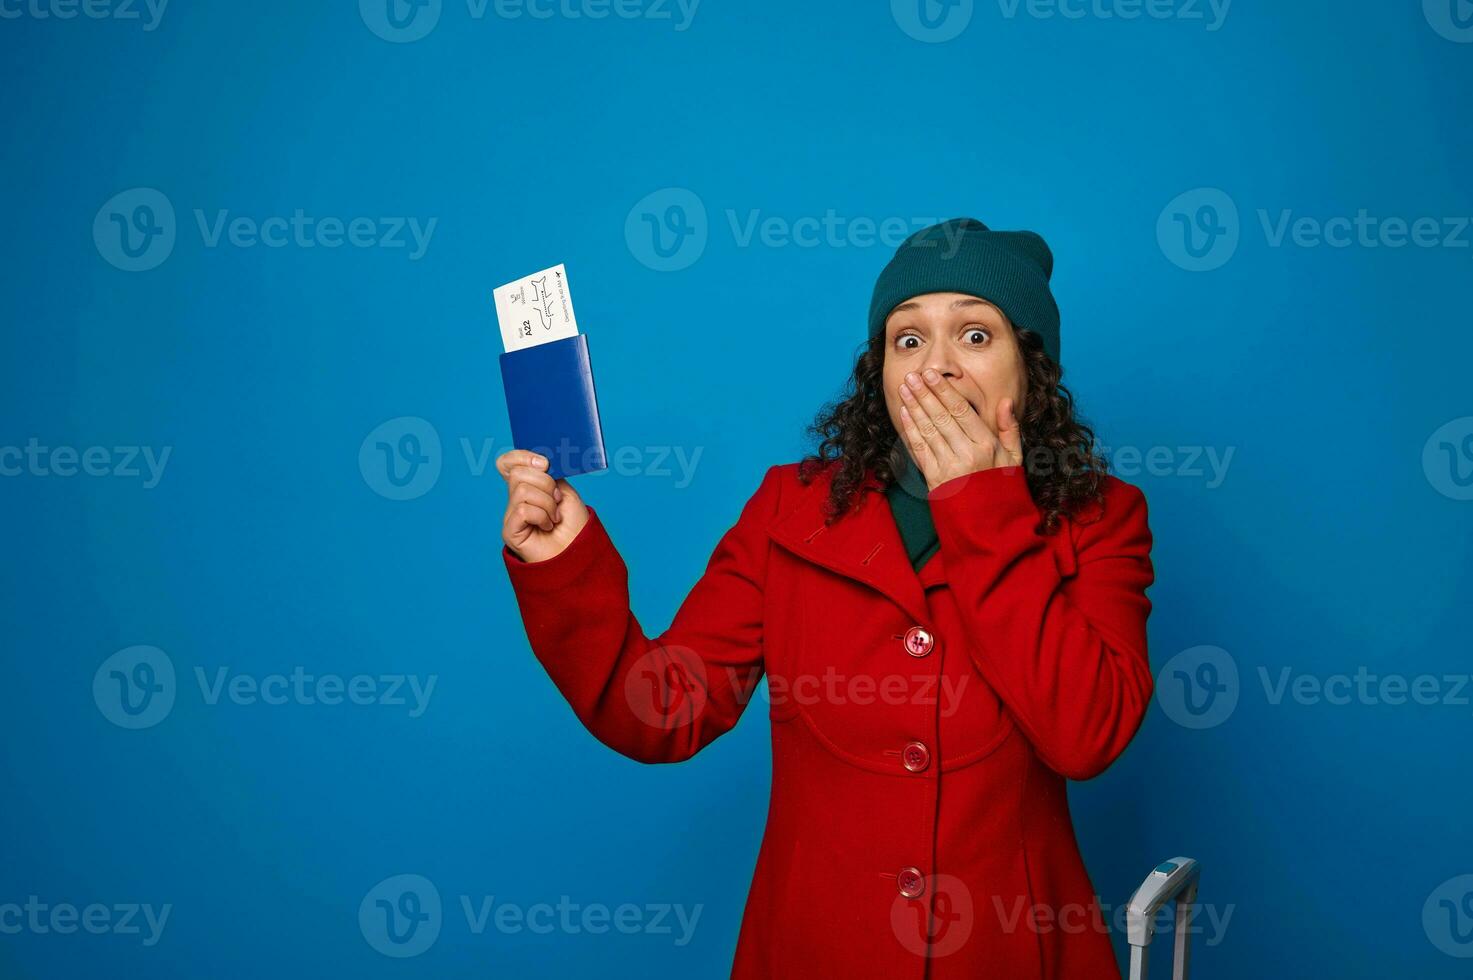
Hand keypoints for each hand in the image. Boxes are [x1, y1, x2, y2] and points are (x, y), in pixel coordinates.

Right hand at [497, 449, 588, 562]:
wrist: (579, 551)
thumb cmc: (573, 524)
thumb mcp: (564, 491)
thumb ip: (548, 475)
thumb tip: (540, 461)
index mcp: (527, 486)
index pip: (506, 463)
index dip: (520, 457)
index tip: (545, 463)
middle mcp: (515, 499)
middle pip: (518, 474)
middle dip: (546, 483)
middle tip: (557, 500)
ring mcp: (511, 515)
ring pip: (522, 491)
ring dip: (547, 503)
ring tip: (555, 517)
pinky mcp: (510, 531)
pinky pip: (522, 511)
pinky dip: (542, 516)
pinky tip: (548, 526)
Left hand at [896, 370, 1022, 490]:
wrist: (987, 525)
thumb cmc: (1001, 487)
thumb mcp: (1015, 459)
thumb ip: (1010, 429)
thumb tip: (1006, 402)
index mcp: (986, 446)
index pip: (962, 412)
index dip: (945, 391)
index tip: (932, 375)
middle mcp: (966, 455)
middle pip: (941, 417)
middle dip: (925, 394)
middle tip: (912, 375)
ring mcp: (948, 467)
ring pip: (928, 430)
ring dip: (914, 407)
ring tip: (904, 388)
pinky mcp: (934, 479)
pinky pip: (919, 449)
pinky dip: (910, 430)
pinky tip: (904, 413)